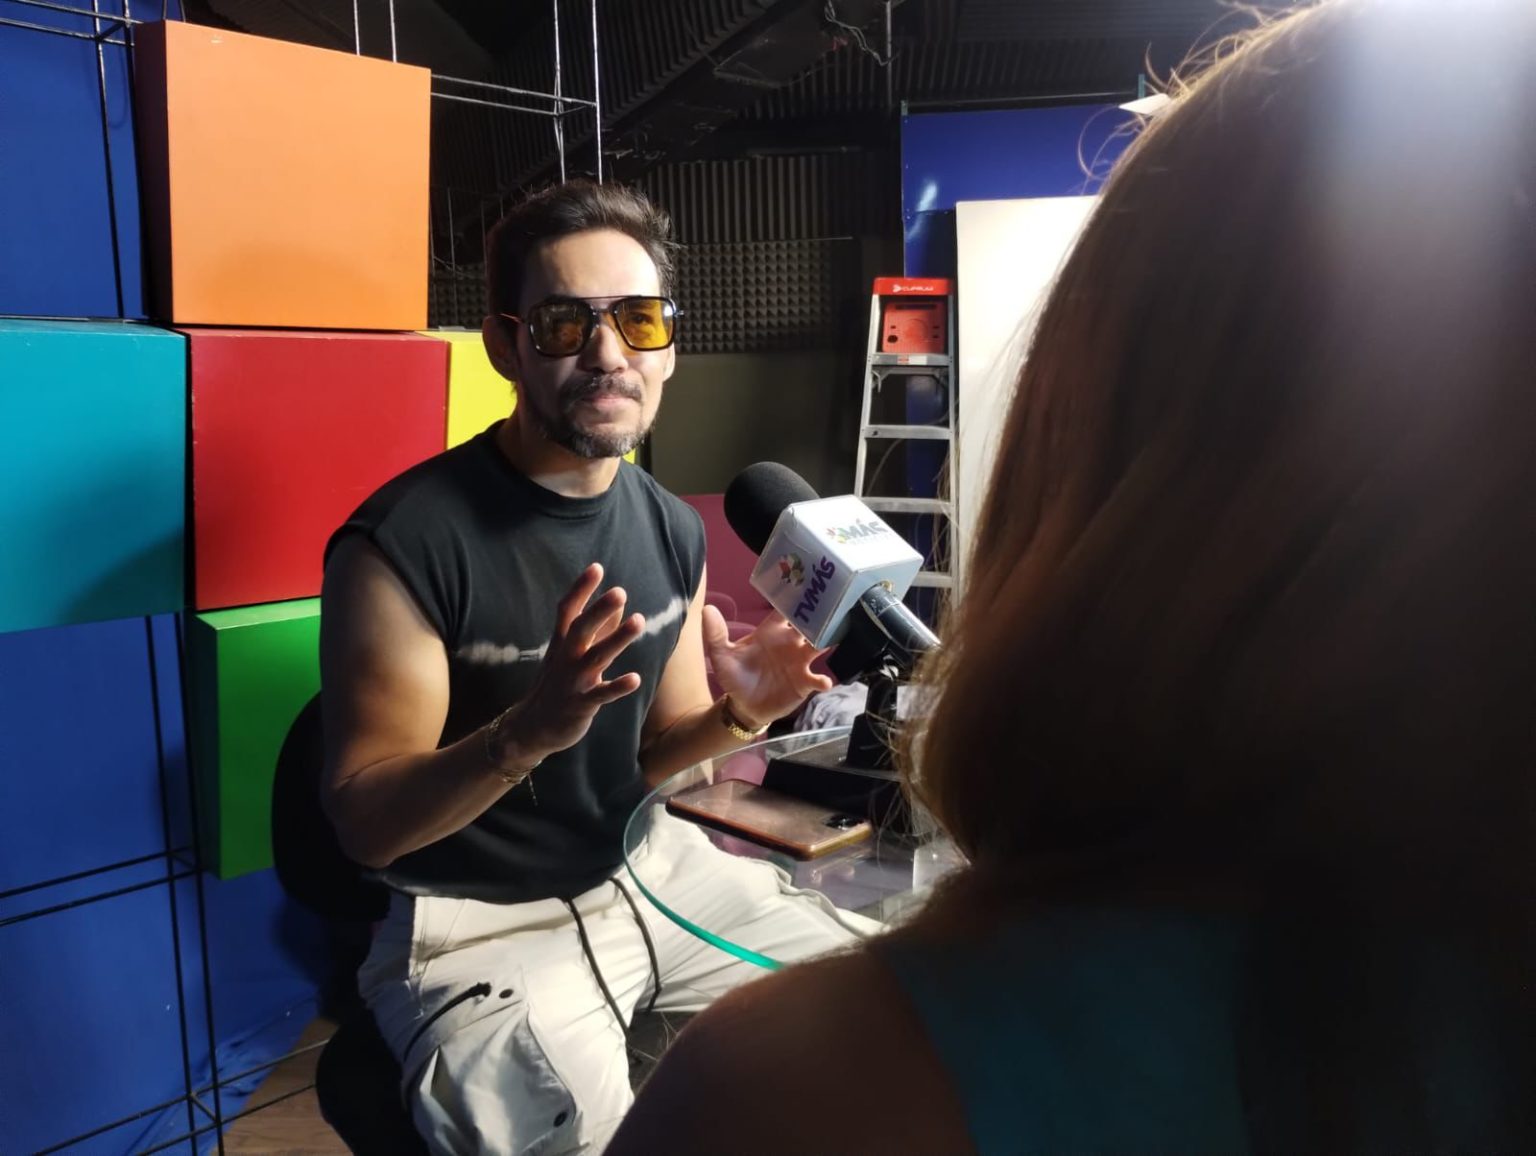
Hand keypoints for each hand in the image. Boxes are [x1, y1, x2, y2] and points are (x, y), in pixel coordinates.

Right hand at [494, 564, 644, 764]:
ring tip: (639, 621)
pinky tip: (635, 678)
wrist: (533, 727)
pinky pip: (600, 695)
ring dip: (617, 639)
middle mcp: (565, 658)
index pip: (568, 610)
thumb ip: (598, 629)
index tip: (596, 567)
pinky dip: (617, 687)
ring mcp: (572, 682)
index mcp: (562, 644)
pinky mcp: (580, 705)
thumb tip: (619, 602)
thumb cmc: (558, 684)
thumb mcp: (572, 654)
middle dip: (598, 610)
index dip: (581, 590)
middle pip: (580, 629)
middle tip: (619, 591)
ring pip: (595, 657)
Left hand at [702, 607, 833, 729]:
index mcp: (771, 631)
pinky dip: (823, 680)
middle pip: (808, 624)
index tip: (807, 586)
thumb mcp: (722, 656)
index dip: (796, 598)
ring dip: (826, 641)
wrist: (743, 706)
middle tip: (828, 607)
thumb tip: (707, 609)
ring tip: (830, 639)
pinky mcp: (804, 682)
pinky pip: (817, 679)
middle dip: (818, 615)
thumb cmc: (735, 676)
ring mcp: (799, 662)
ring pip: (818, 646)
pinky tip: (824, 682)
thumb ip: (716, 634)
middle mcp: (789, 642)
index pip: (786, 609)